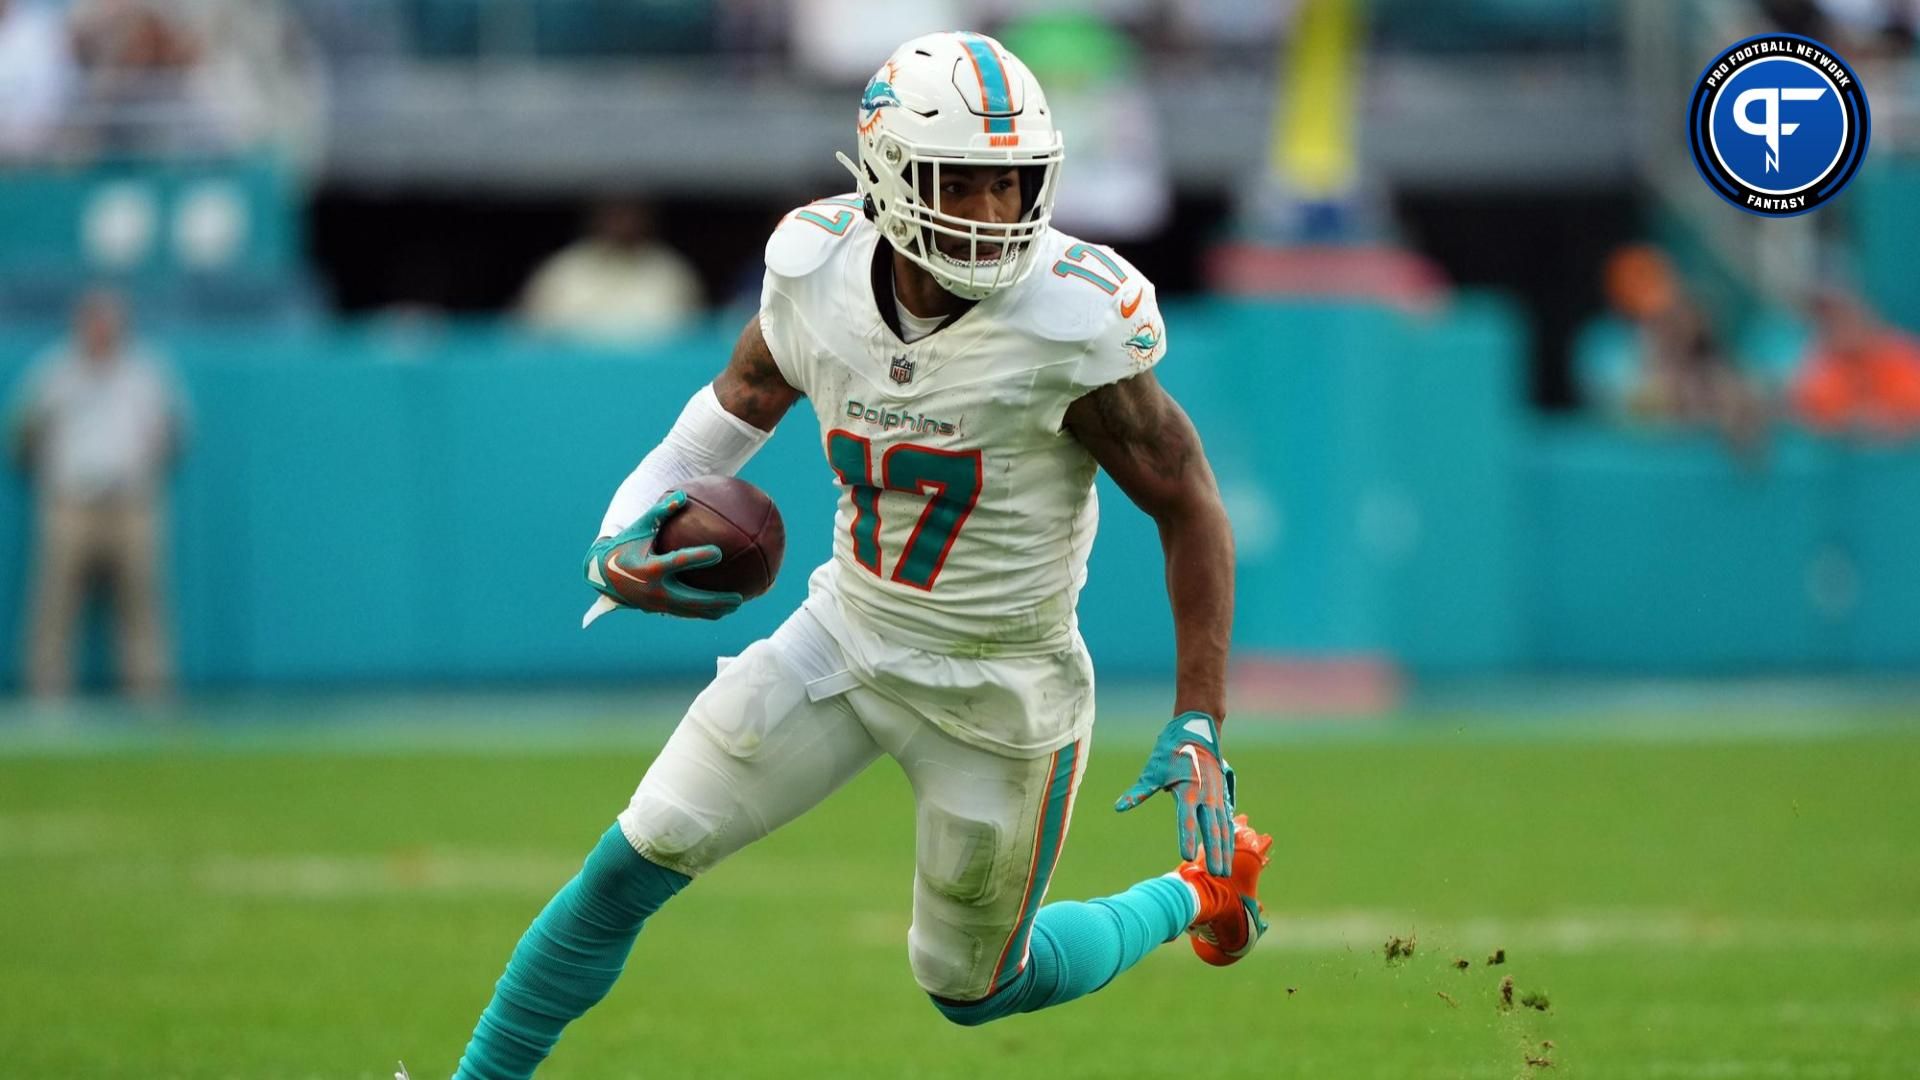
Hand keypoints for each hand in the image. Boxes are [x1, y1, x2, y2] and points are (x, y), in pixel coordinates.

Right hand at [584, 490, 741, 619]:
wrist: (602, 574)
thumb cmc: (625, 545)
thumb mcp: (639, 528)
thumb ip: (660, 512)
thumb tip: (682, 495)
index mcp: (650, 567)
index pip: (677, 562)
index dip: (698, 557)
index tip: (719, 552)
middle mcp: (654, 589)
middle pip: (690, 600)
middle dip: (715, 600)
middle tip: (739, 598)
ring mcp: (656, 604)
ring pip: (689, 612)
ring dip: (713, 611)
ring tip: (737, 606)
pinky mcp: (657, 610)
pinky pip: (683, 613)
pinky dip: (702, 612)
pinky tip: (720, 609)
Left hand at [1114, 711, 1235, 875]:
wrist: (1197, 731)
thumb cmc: (1171, 751)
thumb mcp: (1153, 770)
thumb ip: (1139, 791)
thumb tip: (1119, 807)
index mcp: (1188, 789)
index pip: (1187, 818)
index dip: (1186, 837)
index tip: (1185, 856)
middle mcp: (1206, 794)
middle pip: (1212, 828)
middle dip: (1214, 852)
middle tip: (1217, 874)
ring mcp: (1216, 795)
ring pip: (1223, 827)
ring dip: (1224, 849)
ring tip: (1224, 871)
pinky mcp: (1222, 795)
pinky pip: (1227, 820)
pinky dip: (1229, 837)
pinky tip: (1230, 852)